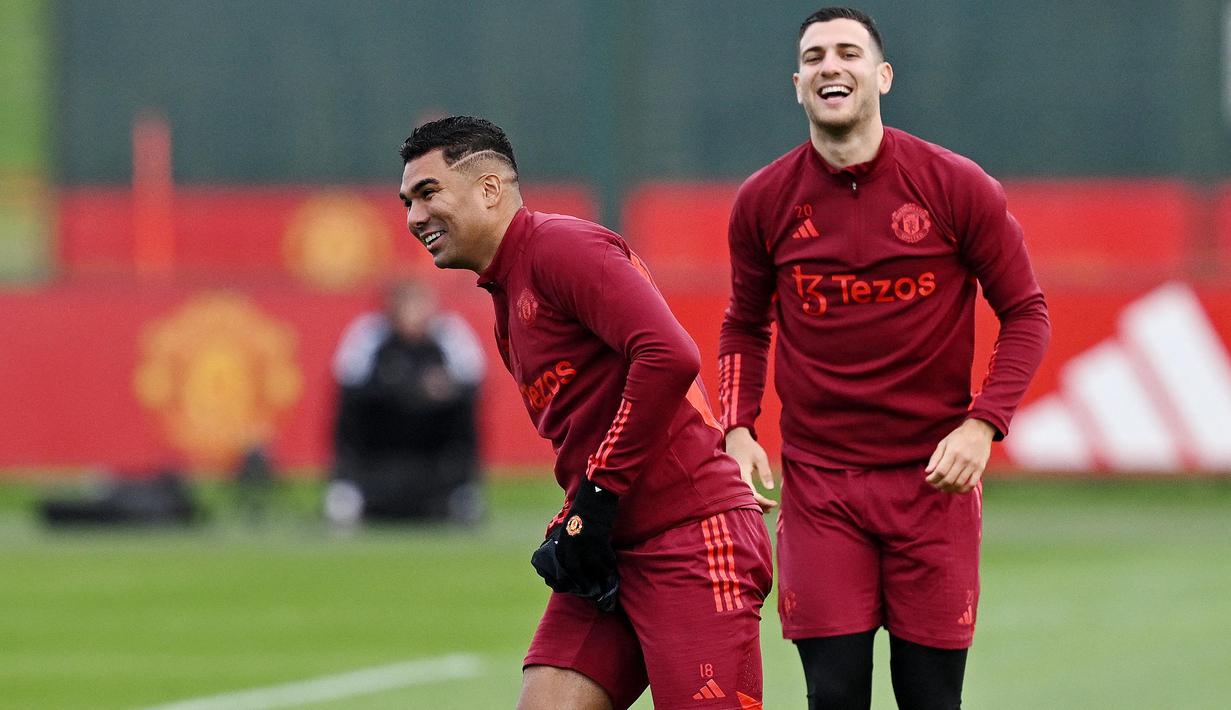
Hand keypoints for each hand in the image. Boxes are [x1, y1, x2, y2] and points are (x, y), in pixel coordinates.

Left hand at [530, 483, 620, 611]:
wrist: (595, 496)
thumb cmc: (583, 510)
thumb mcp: (569, 527)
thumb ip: (569, 543)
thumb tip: (572, 560)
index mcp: (563, 542)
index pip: (563, 568)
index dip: (569, 580)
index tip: (575, 586)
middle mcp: (572, 546)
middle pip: (577, 573)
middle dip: (584, 582)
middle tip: (590, 588)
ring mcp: (586, 544)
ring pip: (594, 568)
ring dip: (601, 574)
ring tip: (605, 576)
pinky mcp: (600, 541)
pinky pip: (607, 559)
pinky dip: (610, 564)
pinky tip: (612, 564)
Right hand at [725, 427, 777, 512]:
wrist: (736, 439)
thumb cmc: (749, 447)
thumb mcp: (761, 458)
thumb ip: (765, 473)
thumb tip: (770, 488)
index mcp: (742, 475)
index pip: (753, 495)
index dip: (764, 501)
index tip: (774, 503)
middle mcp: (735, 480)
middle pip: (747, 499)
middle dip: (760, 505)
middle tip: (772, 507)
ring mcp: (733, 480)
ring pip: (743, 497)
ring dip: (755, 502)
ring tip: (768, 506)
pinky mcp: (733, 479)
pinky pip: (741, 492)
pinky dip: (750, 497)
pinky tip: (759, 499)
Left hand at [925, 418, 995, 492]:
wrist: (979, 431)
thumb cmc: (958, 437)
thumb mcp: (943, 443)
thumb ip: (935, 458)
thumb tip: (928, 472)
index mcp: (952, 452)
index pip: (941, 471)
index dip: (933, 478)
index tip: (928, 479)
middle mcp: (963, 459)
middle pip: (949, 479)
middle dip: (939, 485)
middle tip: (935, 485)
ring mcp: (973, 465)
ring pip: (960, 484)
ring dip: (950, 489)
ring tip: (944, 488)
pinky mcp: (981, 468)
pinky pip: (972, 484)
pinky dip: (963, 490)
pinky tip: (957, 489)